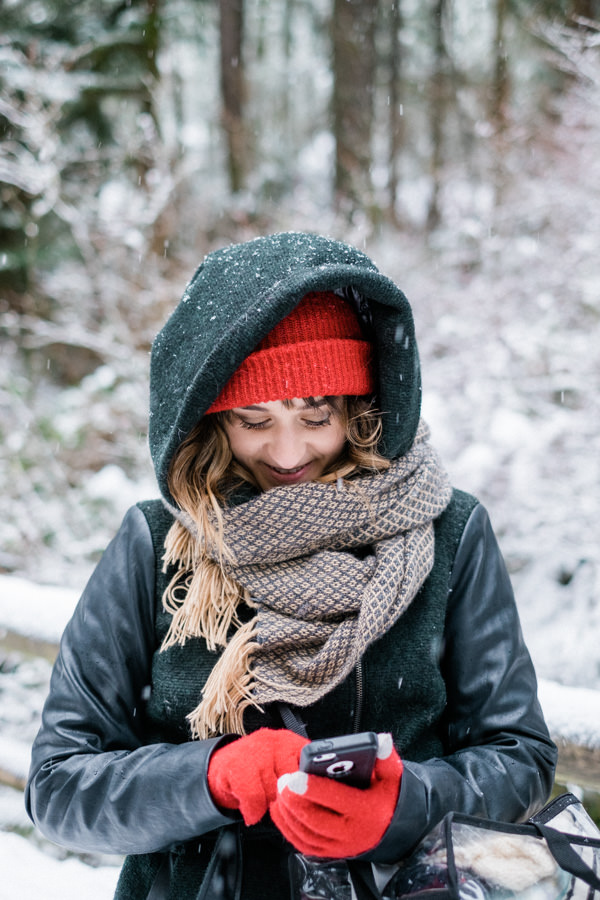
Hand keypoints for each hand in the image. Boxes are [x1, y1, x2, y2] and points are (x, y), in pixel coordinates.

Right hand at [207, 728, 307, 825]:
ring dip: (268, 806)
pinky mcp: (236, 765)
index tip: (307, 800)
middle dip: (287, 800)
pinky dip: (253, 811)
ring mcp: (255, 750)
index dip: (309, 788)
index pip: (311, 767)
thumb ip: (302, 778)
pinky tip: (251, 810)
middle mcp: (275, 741)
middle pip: (293, 782)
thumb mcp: (283, 769)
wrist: (223, 769)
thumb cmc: (259, 773)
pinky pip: (253, 798)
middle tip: (279, 802)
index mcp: (292, 742)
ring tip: (263, 801)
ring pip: (273, 791)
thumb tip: (321, 797)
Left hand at [270, 733, 402, 857]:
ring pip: (306, 832)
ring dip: (288, 812)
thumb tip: (381, 739)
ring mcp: (340, 846)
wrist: (393, 829)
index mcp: (366, 811)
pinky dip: (288, 828)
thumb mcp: (392, 776)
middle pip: (315, 818)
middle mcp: (352, 833)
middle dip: (294, 800)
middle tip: (282, 781)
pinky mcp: (330, 853)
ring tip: (280, 790)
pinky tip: (280, 809)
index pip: (336, 799)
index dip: (313, 788)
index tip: (295, 776)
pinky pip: (303, 843)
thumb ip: (385, 756)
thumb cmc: (387, 797)